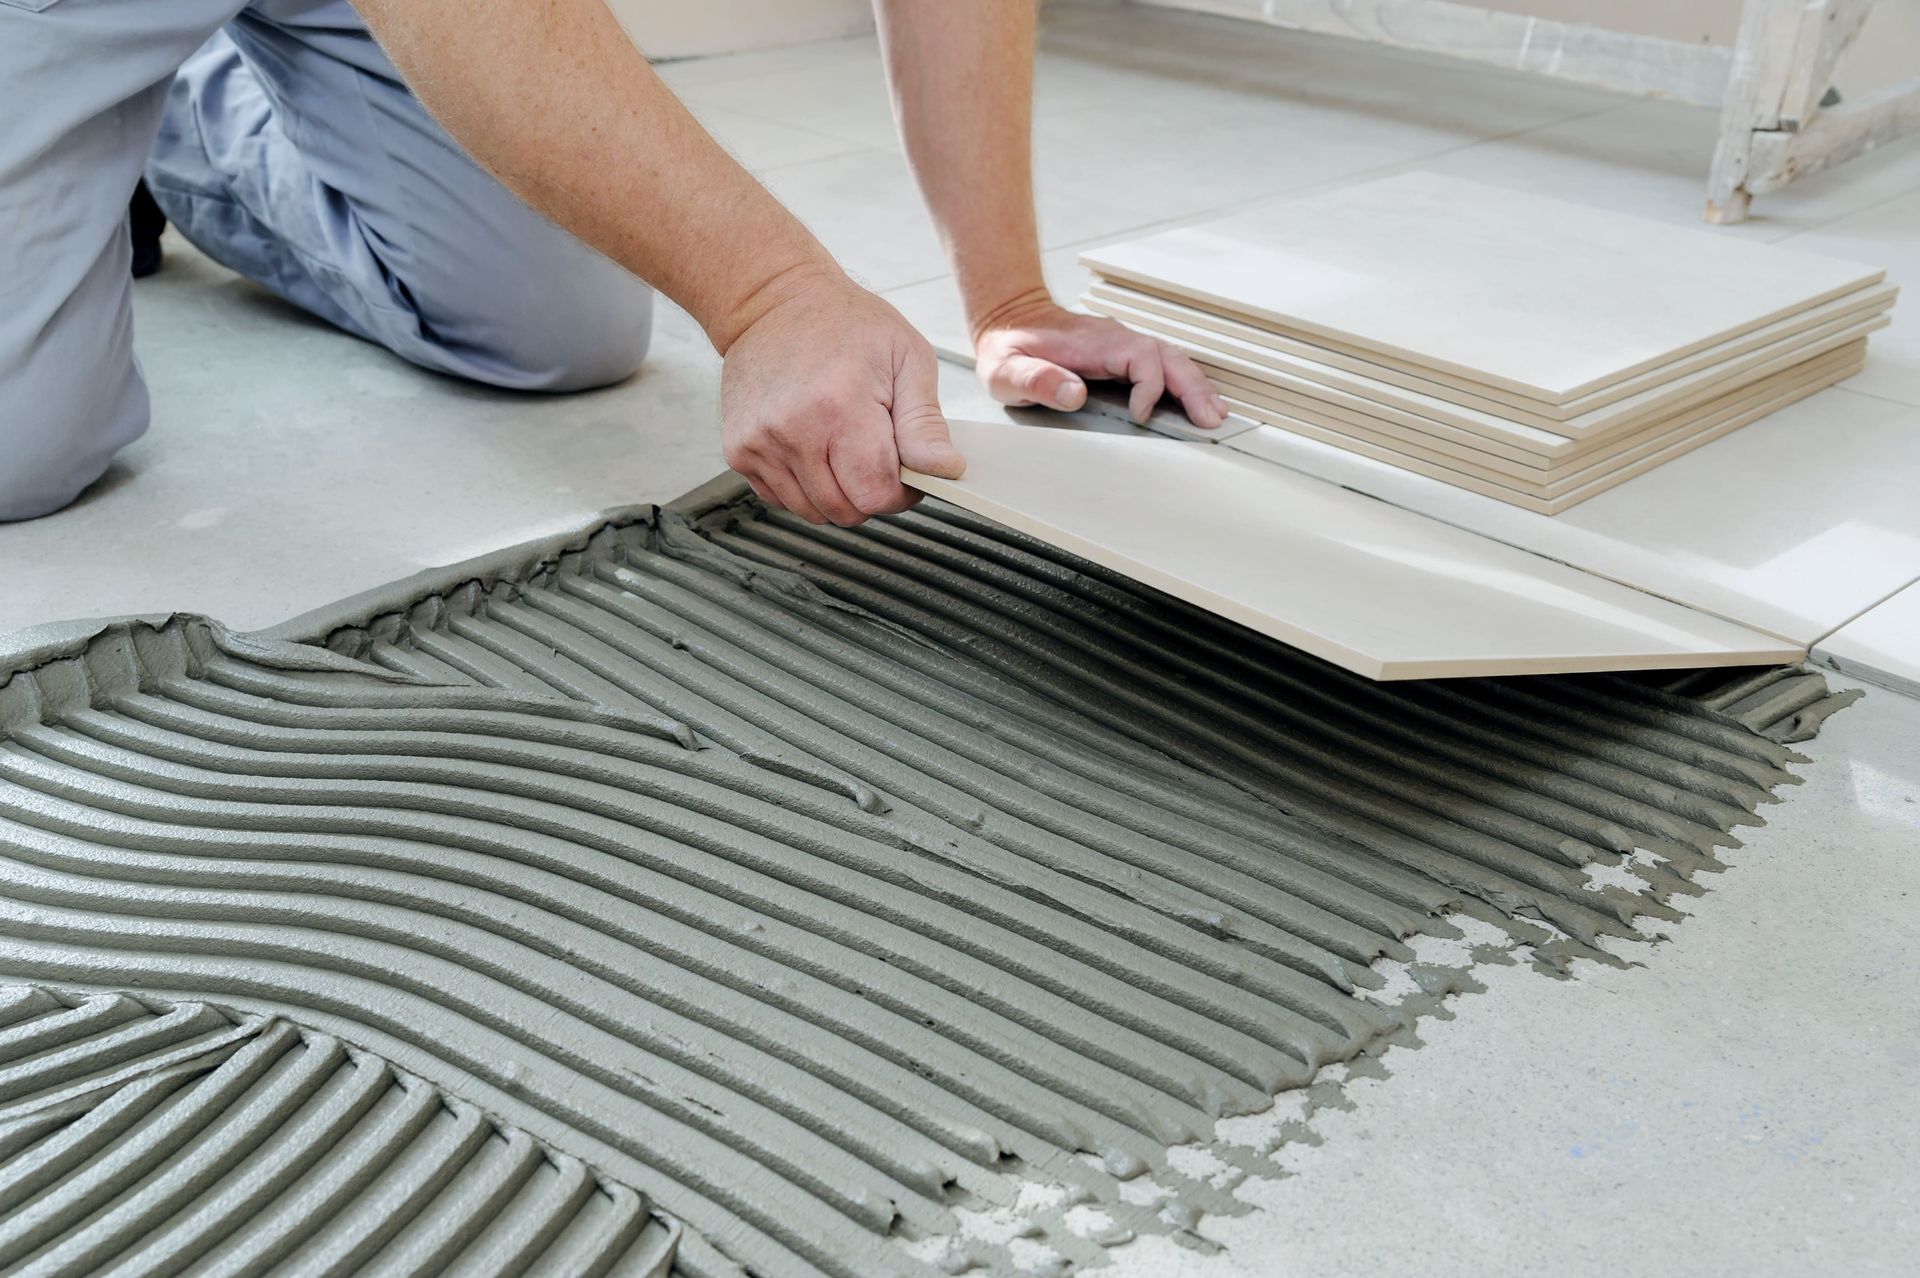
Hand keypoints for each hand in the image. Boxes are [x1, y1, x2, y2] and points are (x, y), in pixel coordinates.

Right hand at [720, 270, 964, 525]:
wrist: (774, 302)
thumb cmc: (847, 324)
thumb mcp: (907, 358)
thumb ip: (925, 423)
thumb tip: (946, 470)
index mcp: (839, 407)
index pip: (876, 494)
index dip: (901, 492)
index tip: (905, 468)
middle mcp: (792, 431)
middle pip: (846, 510)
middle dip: (870, 493)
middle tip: (876, 453)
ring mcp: (759, 444)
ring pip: (813, 512)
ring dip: (837, 493)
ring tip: (843, 446)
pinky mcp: (738, 452)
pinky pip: (783, 500)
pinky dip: (806, 487)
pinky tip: (813, 447)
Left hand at [971, 288, 1227, 427]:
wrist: (1007, 318)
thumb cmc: (1007, 346)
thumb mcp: (1007, 369)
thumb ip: (1037, 380)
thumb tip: (1074, 394)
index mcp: (1092, 342)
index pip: (1140, 357)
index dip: (1149, 386)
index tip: (1140, 415)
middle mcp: (1114, 338)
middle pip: (1168, 356)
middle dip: (1193, 387)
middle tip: (1210, 419)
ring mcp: (1121, 344)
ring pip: (1171, 359)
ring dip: (1195, 385)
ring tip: (1214, 414)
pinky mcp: (1123, 353)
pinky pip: (1162, 364)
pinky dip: (1184, 382)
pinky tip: (1196, 401)